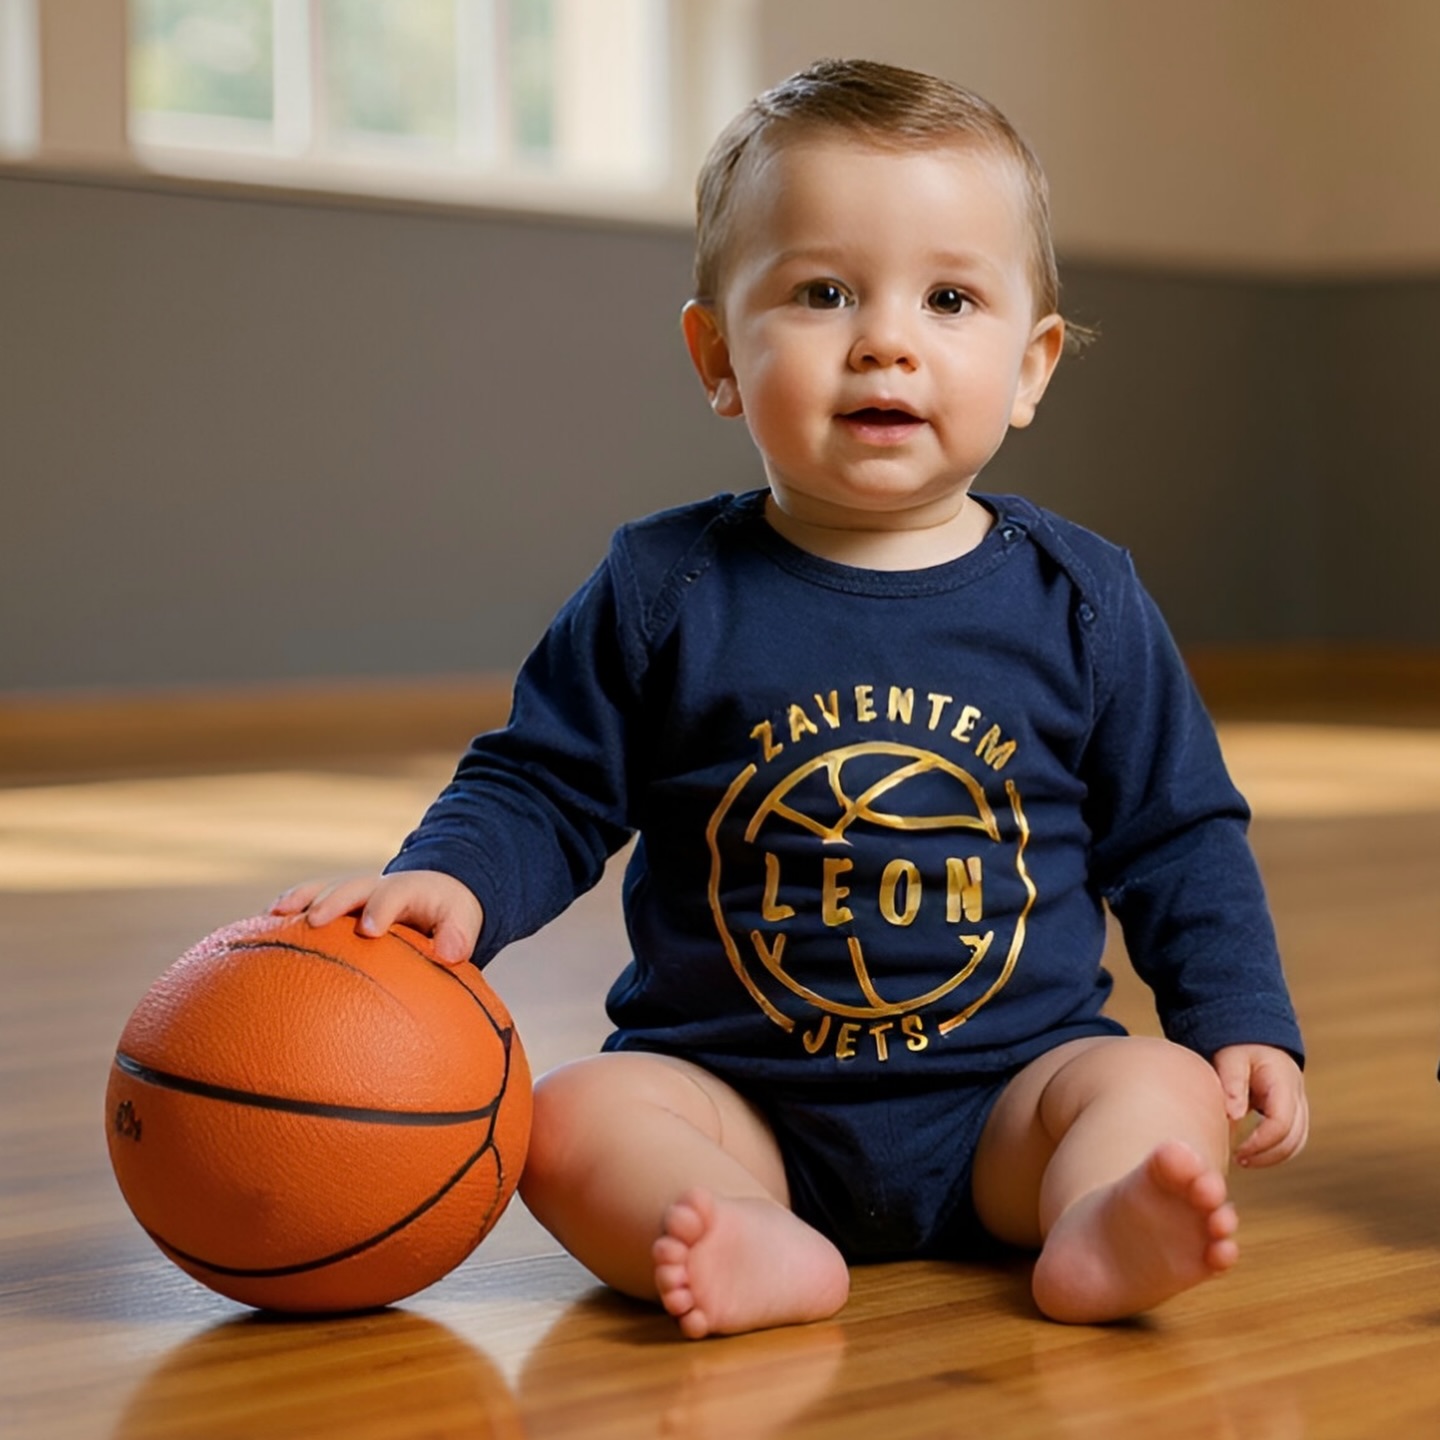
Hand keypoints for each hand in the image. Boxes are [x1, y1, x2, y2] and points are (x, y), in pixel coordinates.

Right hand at [271, 871, 484, 965]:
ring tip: (273, 915)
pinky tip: (257, 931)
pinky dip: (284, 913)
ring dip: (299, 900)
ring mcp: (351, 894)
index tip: (369, 930)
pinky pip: (305, 904)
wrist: (432, 896)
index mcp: (408, 890)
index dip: (381, 908)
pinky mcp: (333, 905)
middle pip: (351, 887)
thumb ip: (460, 935)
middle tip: (314, 921)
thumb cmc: (447, 917)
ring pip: (322, 891)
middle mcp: (375, 887)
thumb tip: (451, 953)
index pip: (394, 894)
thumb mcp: (461, 921)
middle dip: (333, 901)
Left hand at [1212, 1044, 1308, 1167]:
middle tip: (1238, 1160)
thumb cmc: (1240, 1047)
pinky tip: (1251, 1152)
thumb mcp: (1231, 1058)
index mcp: (1283, 1082)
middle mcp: (1297, 1096)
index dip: (1261, 1143)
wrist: (1254, 1036)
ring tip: (1243, 1160)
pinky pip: (1292, 1138)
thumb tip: (1233, 1116)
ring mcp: (1299, 1105)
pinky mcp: (1292, 1112)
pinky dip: (1275, 1149)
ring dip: (1273, 1156)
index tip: (1238, 1151)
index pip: (1281, 1123)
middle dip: (1268, 1155)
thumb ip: (1232, 1084)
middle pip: (1294, 1138)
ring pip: (1297, 1142)